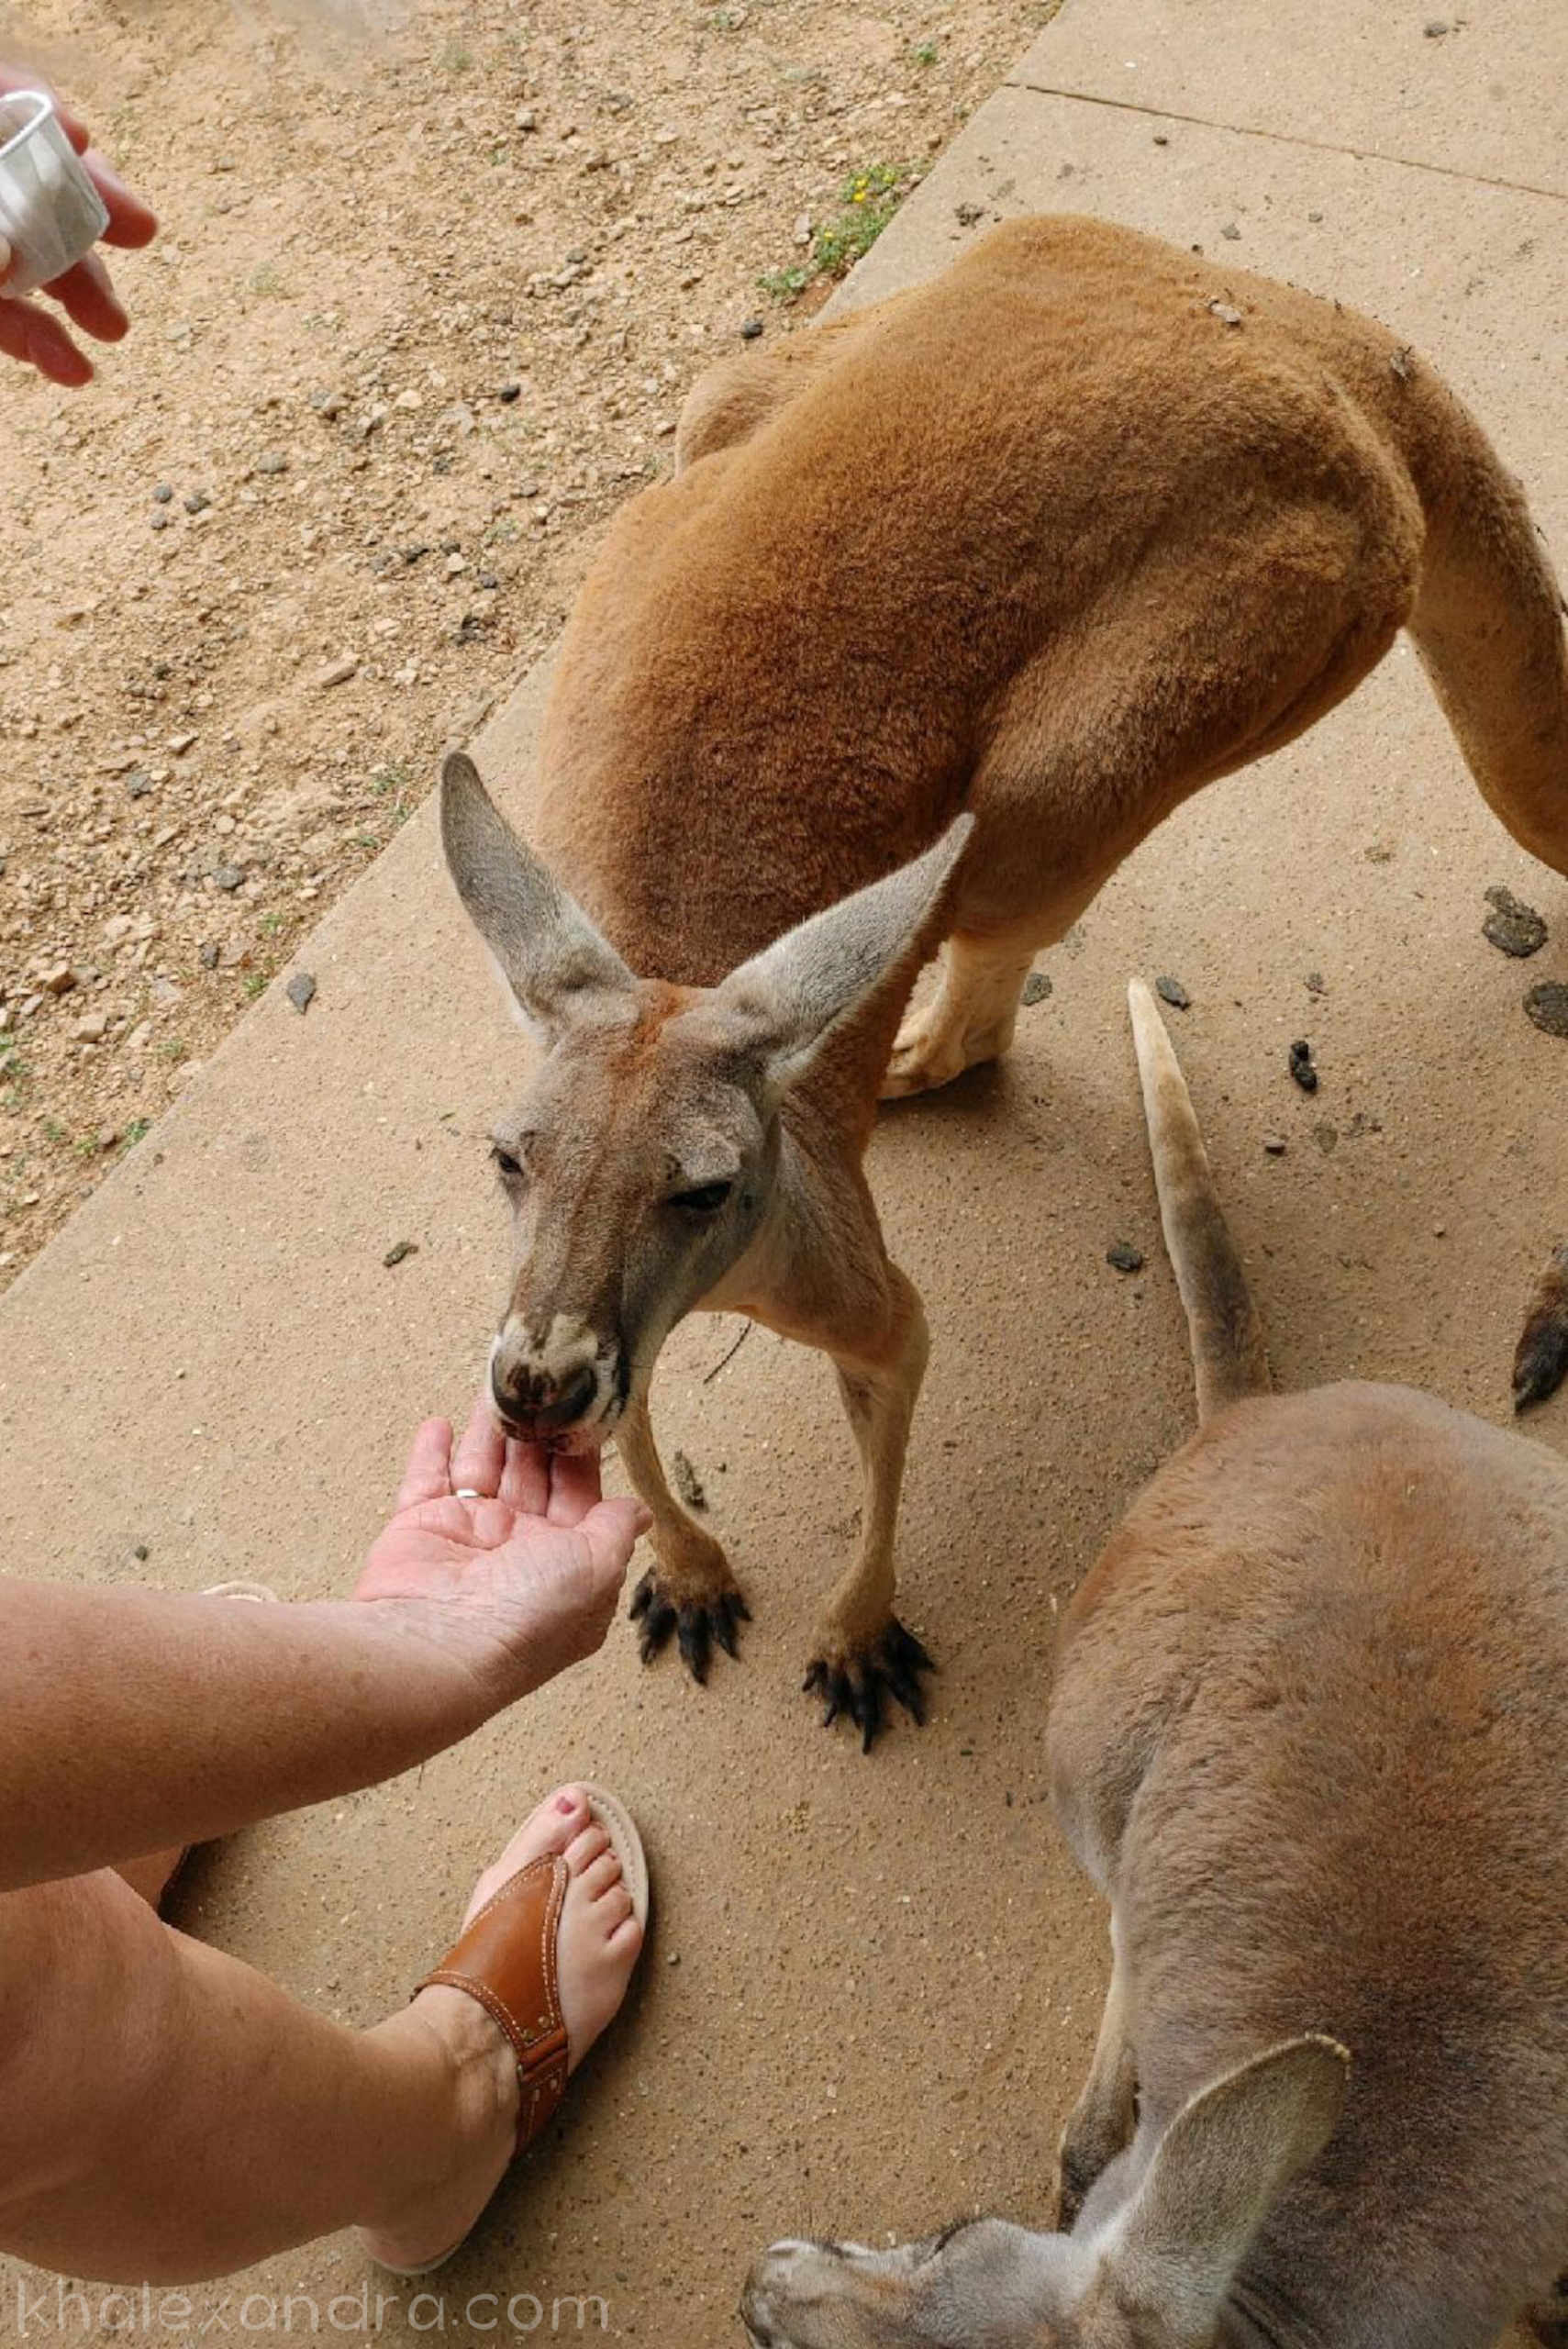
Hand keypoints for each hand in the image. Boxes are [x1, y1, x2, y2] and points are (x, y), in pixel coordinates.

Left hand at [0, 69, 156, 384]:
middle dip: (87, 213)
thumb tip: (8, 265)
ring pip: (29, 254)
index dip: (43, 115)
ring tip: (112, 330)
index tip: (82, 137)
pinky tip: (73, 371)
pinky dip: (41, 343)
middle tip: (140, 233)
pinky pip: (7, 317)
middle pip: (36, 182)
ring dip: (77, 291)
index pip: (9, 104)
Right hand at [354, 1397, 651, 1706]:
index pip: (579, 1498)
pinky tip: (442, 1424)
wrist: (438, 1644)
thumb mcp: (597, 1569)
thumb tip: (640, 1512)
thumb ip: (615, 1531)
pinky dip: (432, 1453)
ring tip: (501, 1385)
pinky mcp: (419, 1530)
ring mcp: (467, 1539)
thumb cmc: (525, 1616)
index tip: (584, 1409)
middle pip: (531, 1476)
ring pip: (482, 1469)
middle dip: (537, 1433)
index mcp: (565, 1567)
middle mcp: (516, 1552)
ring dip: (490, 1429)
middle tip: (542, 1384)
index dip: (581, 1456)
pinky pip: (426, 1481)